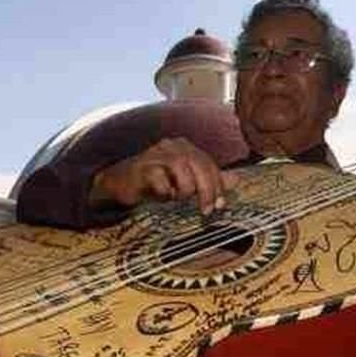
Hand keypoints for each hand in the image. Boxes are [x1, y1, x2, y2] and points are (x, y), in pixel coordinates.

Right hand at [89, 138, 238, 214]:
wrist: (119, 183)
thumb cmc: (154, 182)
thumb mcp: (185, 181)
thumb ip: (209, 179)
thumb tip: (236, 180)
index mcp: (184, 147)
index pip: (208, 163)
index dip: (217, 185)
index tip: (220, 205)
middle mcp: (171, 146)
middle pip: (198, 163)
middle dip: (206, 189)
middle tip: (206, 211)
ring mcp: (155, 155)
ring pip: (181, 168)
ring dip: (184, 189)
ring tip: (177, 199)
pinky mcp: (141, 168)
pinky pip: (160, 181)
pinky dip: (165, 193)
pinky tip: (162, 198)